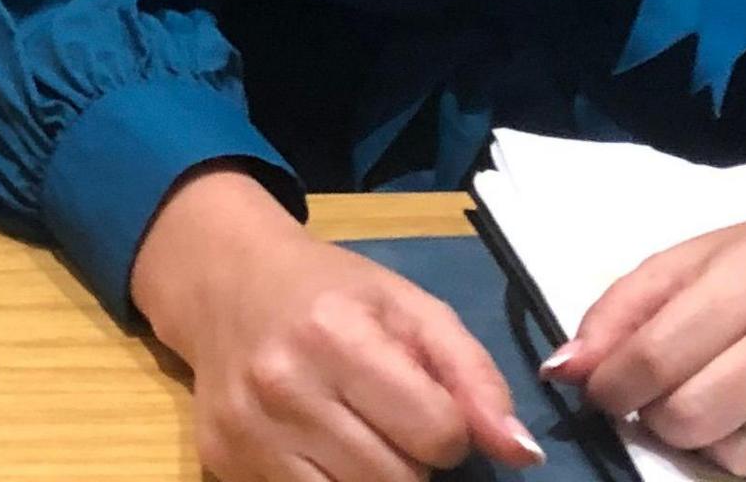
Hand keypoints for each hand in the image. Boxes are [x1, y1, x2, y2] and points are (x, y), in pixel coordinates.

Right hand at [131, 169, 543, 480]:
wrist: (224, 285)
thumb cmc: (330, 293)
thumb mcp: (410, 309)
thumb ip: (474, 376)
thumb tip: (521, 453)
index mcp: (336, 335)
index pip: (438, 433)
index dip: (449, 428)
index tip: (427, 405)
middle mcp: (284, 387)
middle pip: (399, 481)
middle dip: (412, 459)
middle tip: (390, 422)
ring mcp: (249, 434)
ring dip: (374, 481)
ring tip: (360, 438)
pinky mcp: (224, 465)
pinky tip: (323, 452)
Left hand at [550, 170, 745, 479]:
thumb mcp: (696, 258)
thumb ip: (624, 308)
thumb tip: (564, 370)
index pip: (654, 357)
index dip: (612, 387)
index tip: (606, 391)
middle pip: (690, 416)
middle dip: (657, 418)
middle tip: (663, 400)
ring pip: (737, 456)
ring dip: (709, 444)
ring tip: (717, 411)